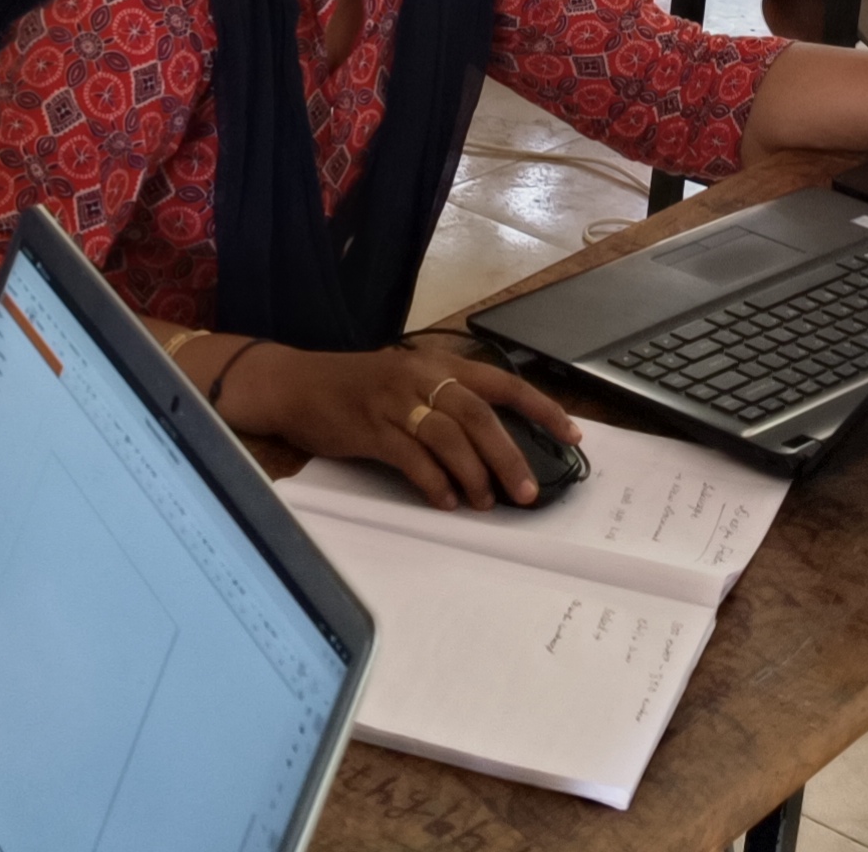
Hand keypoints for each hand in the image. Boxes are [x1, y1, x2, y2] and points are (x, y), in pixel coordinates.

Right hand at [218, 342, 577, 508]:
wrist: (295, 383)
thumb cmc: (356, 387)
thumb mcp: (407, 381)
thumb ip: (446, 403)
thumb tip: (496, 445)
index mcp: (439, 364)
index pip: (503, 384)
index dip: (542, 409)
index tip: (573, 436)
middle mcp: (421, 377)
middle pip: (480, 415)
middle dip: (509, 456)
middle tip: (527, 492)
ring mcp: (395, 401)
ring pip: (449, 437)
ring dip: (474, 474)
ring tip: (486, 502)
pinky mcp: (369, 427)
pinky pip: (411, 457)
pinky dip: (433, 481)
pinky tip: (446, 501)